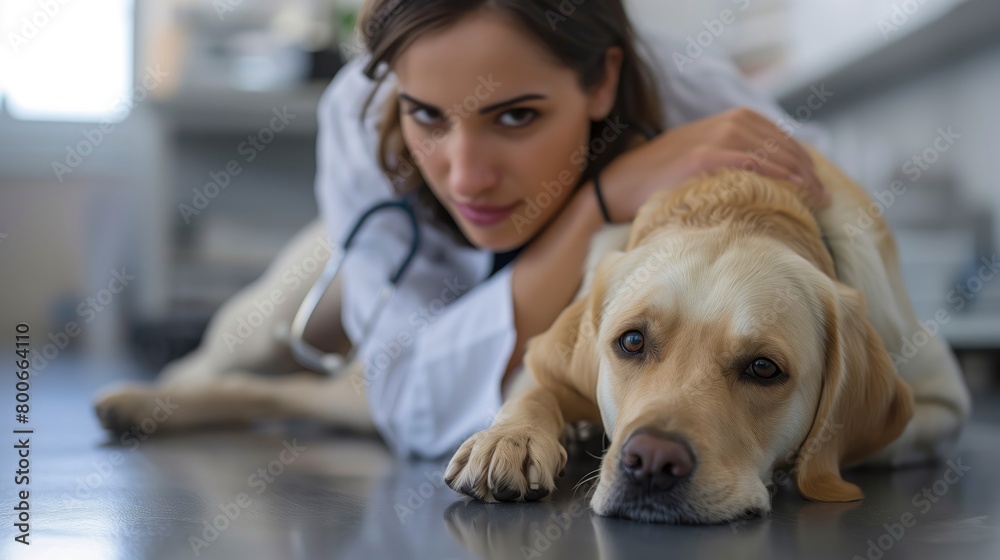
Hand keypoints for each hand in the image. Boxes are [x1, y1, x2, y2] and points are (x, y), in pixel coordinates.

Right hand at [599, 107, 830, 221]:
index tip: (819, 187)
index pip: (783, 139)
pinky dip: (776, 175)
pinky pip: (751, 164)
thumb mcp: (707, 156)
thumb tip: (776, 178)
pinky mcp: (704, 158)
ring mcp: (717, 138)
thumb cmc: (665, 178)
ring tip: (815, 201)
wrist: (621, 184)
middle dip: (809, 172)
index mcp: (734, 119)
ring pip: (773, 154)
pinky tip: (793, 189)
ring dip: (800, 177)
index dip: (805, 162)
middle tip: (824, 199)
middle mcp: (729, 123)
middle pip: (784, 147)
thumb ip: (738, 157)